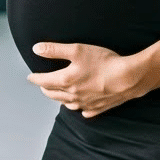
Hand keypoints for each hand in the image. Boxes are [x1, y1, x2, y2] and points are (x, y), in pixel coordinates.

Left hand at [26, 42, 146, 117]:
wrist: (128, 78)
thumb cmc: (103, 62)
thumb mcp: (77, 50)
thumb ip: (54, 50)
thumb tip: (36, 49)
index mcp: (65, 81)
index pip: (44, 81)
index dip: (35, 78)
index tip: (30, 76)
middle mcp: (73, 95)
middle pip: (53, 94)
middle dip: (45, 89)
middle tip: (42, 85)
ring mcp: (85, 104)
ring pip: (67, 104)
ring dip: (59, 98)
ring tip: (57, 94)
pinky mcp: (98, 108)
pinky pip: (84, 111)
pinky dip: (79, 108)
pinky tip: (80, 106)